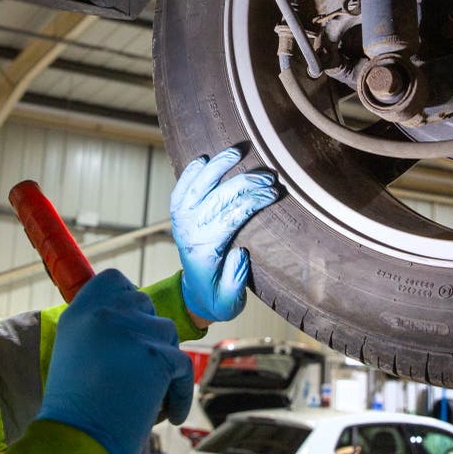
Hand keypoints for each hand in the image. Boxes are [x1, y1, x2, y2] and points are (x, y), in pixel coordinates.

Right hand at [36, 269, 193, 453]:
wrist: (76, 443)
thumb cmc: (73, 411)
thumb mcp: (72, 353)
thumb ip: (100, 329)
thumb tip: (132, 323)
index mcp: (81, 311)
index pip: (114, 280)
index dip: (126, 300)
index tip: (128, 324)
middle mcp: (106, 313)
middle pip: (145, 305)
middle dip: (146, 335)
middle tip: (137, 369)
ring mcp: (134, 331)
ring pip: (168, 334)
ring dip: (163, 362)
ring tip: (147, 396)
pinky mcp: (159, 355)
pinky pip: (182, 367)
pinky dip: (178, 393)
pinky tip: (167, 414)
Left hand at [171, 146, 278, 323]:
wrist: (195, 295)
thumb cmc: (217, 297)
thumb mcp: (230, 303)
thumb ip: (235, 281)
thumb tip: (240, 253)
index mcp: (205, 251)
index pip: (229, 218)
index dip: (252, 202)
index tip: (273, 193)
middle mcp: (190, 233)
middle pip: (216, 198)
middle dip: (244, 183)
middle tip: (268, 176)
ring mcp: (182, 222)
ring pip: (195, 188)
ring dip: (216, 167)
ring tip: (237, 151)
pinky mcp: (179, 215)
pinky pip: (181, 189)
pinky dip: (190, 172)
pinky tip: (204, 158)